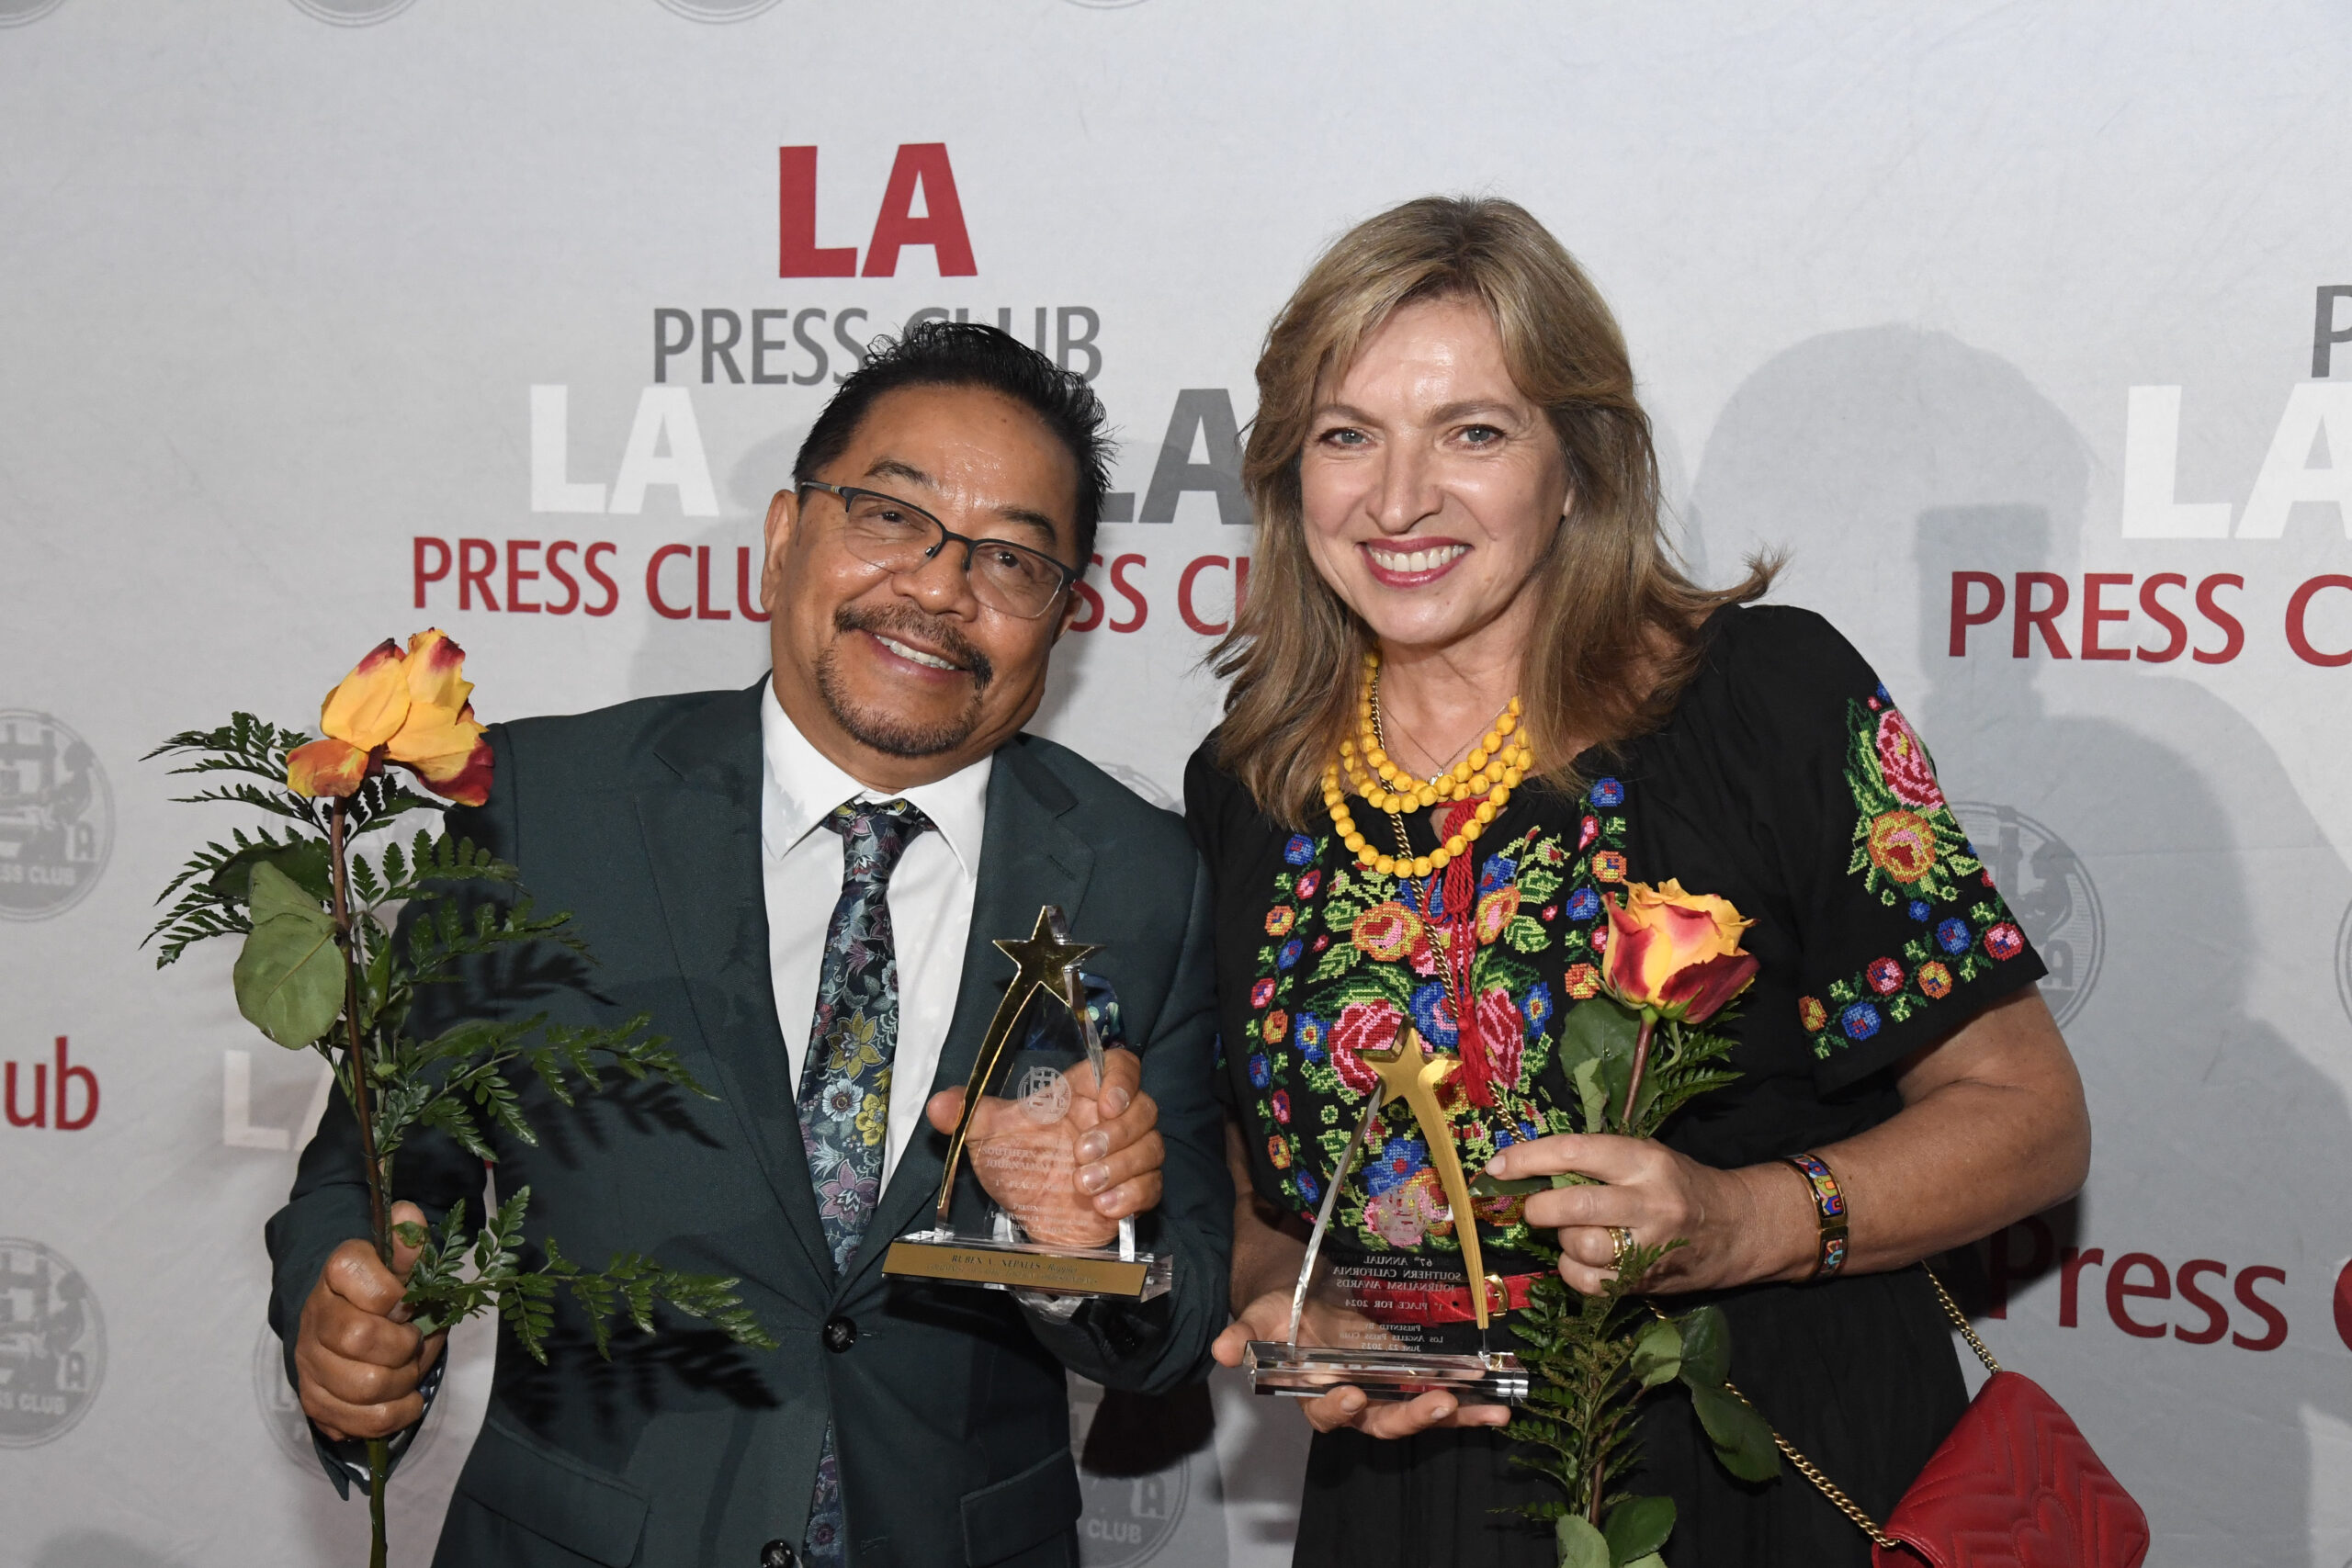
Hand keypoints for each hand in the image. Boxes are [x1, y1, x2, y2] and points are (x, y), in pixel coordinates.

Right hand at [294, 1201, 445, 1441]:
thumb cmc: (388, 1291)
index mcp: (339, 1273)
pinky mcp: (314, 1400)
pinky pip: (357, 1421)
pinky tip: (403, 1400)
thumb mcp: (403, 1265)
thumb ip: (409, 1245)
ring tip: (410, 1372)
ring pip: (363, 1386)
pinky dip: (391, 1416)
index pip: (360, 1280)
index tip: (409, 1301)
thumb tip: (409, 1215)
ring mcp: (310, 1361)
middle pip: (360, 1339)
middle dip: (404, 1346)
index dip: (395, 1295)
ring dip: (403, 1383)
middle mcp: (316, 1315)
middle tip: (415, 1342)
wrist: (353, 1322)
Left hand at [925, 1048, 1162, 1242]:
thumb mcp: (986, 1137)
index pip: (1121, 1066)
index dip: (1123, 1080)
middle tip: (1080, 1155)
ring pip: (1153, 1147)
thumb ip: (966, 1115)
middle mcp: (1111, 1120)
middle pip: (1145, 1108)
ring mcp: (1127, 1155)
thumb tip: (938, 1106)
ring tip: (1084, 1186)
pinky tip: (1102, 1206)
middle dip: (1117, 1134)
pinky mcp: (1135, 1190)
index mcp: (1082, 1094)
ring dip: (1123, 1166)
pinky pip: (1153, 1185)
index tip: (1105, 1104)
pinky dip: (1132, 1195)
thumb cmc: (1016, 1165)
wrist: (1027, 1216)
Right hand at [1210, 1288, 1511, 1436]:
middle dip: (1412, 1415)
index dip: (1338, 1407)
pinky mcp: (1410, 1379)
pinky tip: (1498, 1403)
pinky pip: (1442, 1397)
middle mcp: (1353, 1402)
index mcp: (1313, 1392)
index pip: (1325, 1411)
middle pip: (1382, 1422)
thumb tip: (1222, 1350)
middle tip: (1441, 1403)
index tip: (1351, 1393)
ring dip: (1456, 1416)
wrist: (1308, 1302)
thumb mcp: (1259, 1316)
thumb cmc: (1281, 1314)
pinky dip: (1471, 1405)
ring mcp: (1385, 1393)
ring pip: (1418, 1414)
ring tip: (1489, 1411)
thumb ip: (1243, 1334)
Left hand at [1487, 1134, 1796, 1294]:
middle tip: (1531, 1208)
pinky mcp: (1645, 1281)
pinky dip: (1573, 1271)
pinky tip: (1583, 1260)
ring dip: (1562, 1240)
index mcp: (1644, 1159)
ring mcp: (1649, 1245)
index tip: (1497, 1166)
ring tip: (1573, 1232)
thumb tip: (1523, 1169)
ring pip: (1579, 1245)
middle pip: (1573, 1206)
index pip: (1575, 1152)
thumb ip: (1593, 1162)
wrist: (1738, 1228)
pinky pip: (1588, 1281)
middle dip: (1538, 1207)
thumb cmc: (1679, 1185)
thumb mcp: (1644, 1158)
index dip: (1529, 1159)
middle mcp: (1649, 1201)